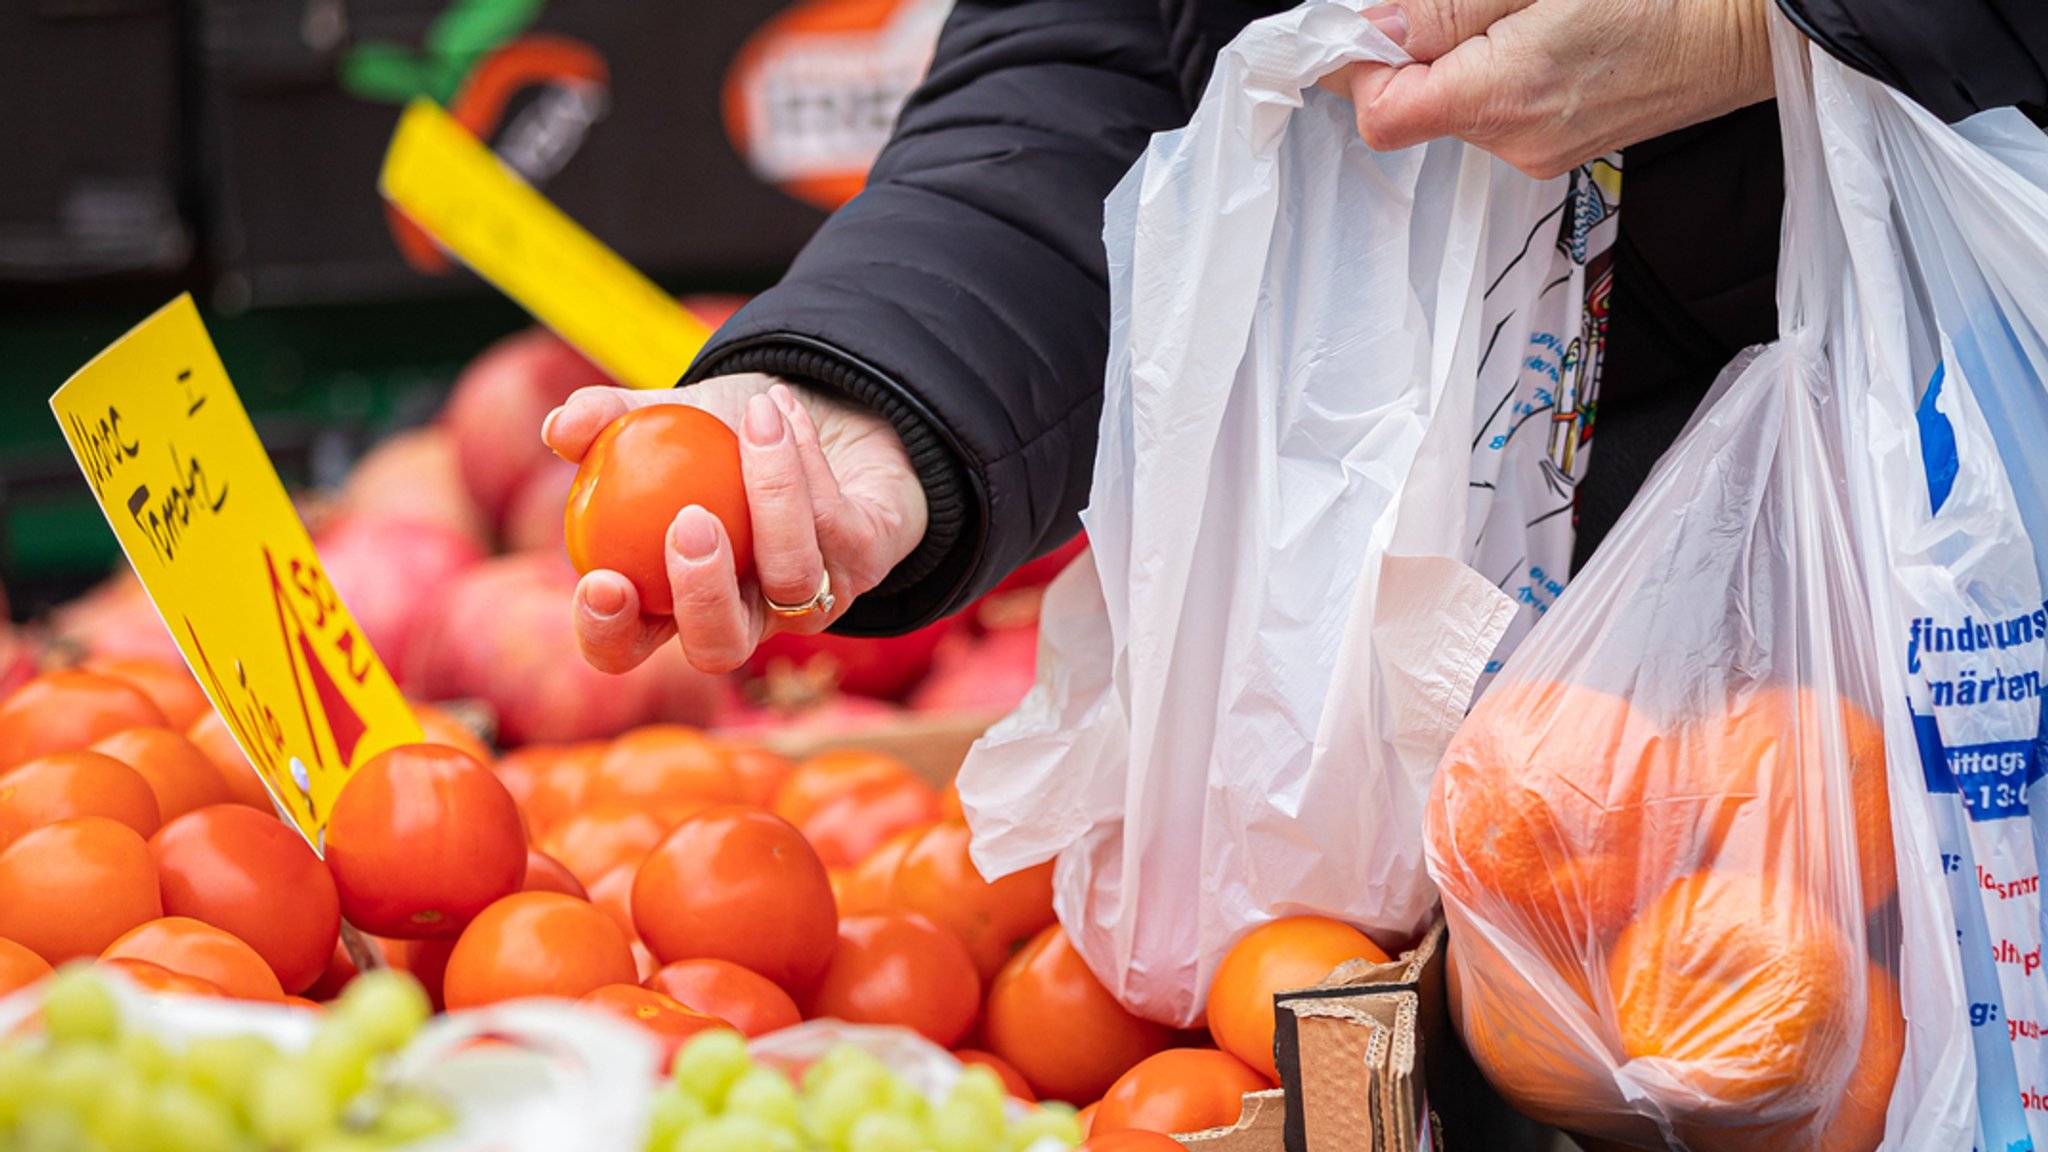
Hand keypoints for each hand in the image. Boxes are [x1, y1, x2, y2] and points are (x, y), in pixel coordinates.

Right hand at [543, 374, 927, 674]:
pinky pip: (834, 524)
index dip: (609, 634)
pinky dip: (805, 459)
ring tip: (756, 417)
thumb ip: (608, 420)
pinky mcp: (865, 566)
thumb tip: (558, 428)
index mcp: (673, 598)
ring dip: (773, 494)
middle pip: (718, 648)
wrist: (830, 414)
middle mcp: (743, 614)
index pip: (628, 647)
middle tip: (690, 522)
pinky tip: (783, 409)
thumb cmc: (728, 436)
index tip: (601, 581)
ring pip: (792, 581)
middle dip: (702, 596)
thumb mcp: (665, 418)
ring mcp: (809, 600)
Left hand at [1320, 0, 1773, 177]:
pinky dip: (1495, 68)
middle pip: (1409, 106)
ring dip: (1457, 54)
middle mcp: (1516, 141)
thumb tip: (1370, 27)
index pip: (1378, 109)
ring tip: (1518, 10)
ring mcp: (1539, 150)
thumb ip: (1444, 7)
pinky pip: (1496, 107)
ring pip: (1452, 104)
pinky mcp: (1560, 144)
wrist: (1759, 22)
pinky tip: (1540, 31)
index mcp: (1504, 97)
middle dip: (1410, 48)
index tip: (1362, 19)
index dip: (1357, 58)